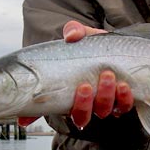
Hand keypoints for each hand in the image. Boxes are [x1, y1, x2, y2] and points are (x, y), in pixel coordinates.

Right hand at [18, 21, 133, 127]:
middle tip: (85, 86)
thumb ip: (74, 31)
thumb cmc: (94, 45)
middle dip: (83, 103)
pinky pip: (123, 107)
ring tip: (107, 77)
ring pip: (102, 111)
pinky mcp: (122, 101)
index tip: (26, 118)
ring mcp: (104, 104)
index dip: (33, 116)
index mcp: (67, 92)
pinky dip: (123, 98)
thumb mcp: (82, 35)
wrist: (119, 47)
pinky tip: (123, 85)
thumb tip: (71, 36)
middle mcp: (85, 103)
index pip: (48, 108)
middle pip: (80, 115)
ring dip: (104, 97)